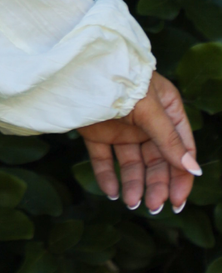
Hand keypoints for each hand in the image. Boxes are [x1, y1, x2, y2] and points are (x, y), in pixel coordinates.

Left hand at [78, 71, 199, 214]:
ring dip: (133, 184)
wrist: (80, 66)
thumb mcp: (150, 110)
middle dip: (156, 184)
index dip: (181, 176)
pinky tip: (111, 192)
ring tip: (131, 202)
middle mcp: (147, 122)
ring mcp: (121, 128)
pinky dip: (107, 176)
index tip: (177, 201)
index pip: (180, 149)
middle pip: (157, 160)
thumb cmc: (122, 79)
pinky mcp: (97, 132)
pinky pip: (104, 159)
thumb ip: (169, 140)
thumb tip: (193, 169)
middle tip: (153, 206)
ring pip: (132, 163)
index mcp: (167, 111)